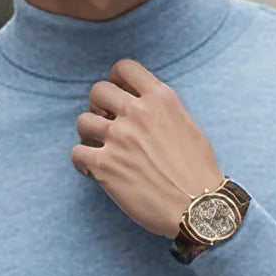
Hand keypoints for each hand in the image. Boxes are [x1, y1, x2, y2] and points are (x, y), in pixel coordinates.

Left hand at [70, 59, 223, 238]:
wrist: (199, 207)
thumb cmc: (199, 172)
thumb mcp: (188, 125)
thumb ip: (163, 110)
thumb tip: (143, 107)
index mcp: (161, 100)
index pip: (125, 68)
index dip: (115, 79)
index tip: (116, 93)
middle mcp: (138, 114)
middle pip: (98, 91)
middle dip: (99, 106)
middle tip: (106, 123)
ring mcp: (119, 139)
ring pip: (83, 121)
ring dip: (89, 135)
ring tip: (99, 148)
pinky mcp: (105, 166)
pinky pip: (76, 153)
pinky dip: (82, 162)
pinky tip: (94, 171)